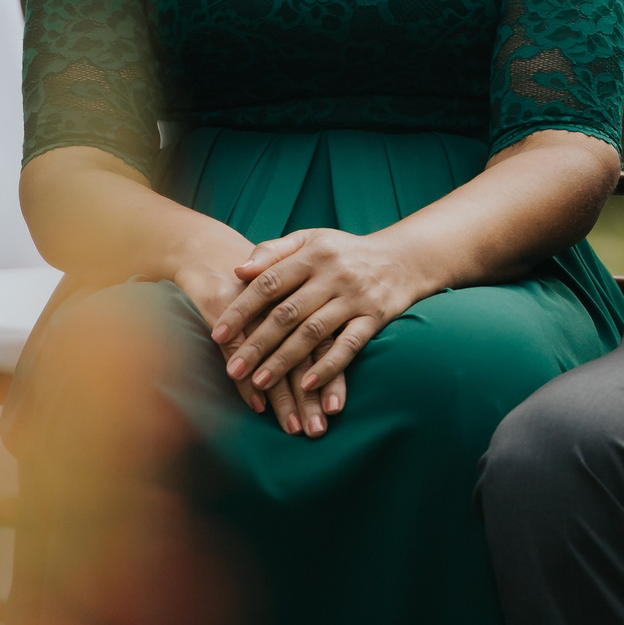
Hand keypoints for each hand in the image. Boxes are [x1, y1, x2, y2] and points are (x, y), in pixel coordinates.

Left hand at [211, 228, 422, 436]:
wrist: (405, 257)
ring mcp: (355, 297)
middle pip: (287, 313)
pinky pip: (350, 345)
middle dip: (256, 343)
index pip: (268, 283)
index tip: (217, 334)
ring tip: (259, 383)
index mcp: (312, 254)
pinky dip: (329, 366)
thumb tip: (238, 271)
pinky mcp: (375, 317)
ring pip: (313, 333)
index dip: (241, 310)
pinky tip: (309, 384)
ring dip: (285, 360)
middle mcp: (333, 275)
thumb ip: (274, 251)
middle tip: (232, 369)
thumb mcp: (311, 239)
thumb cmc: (345, 251)